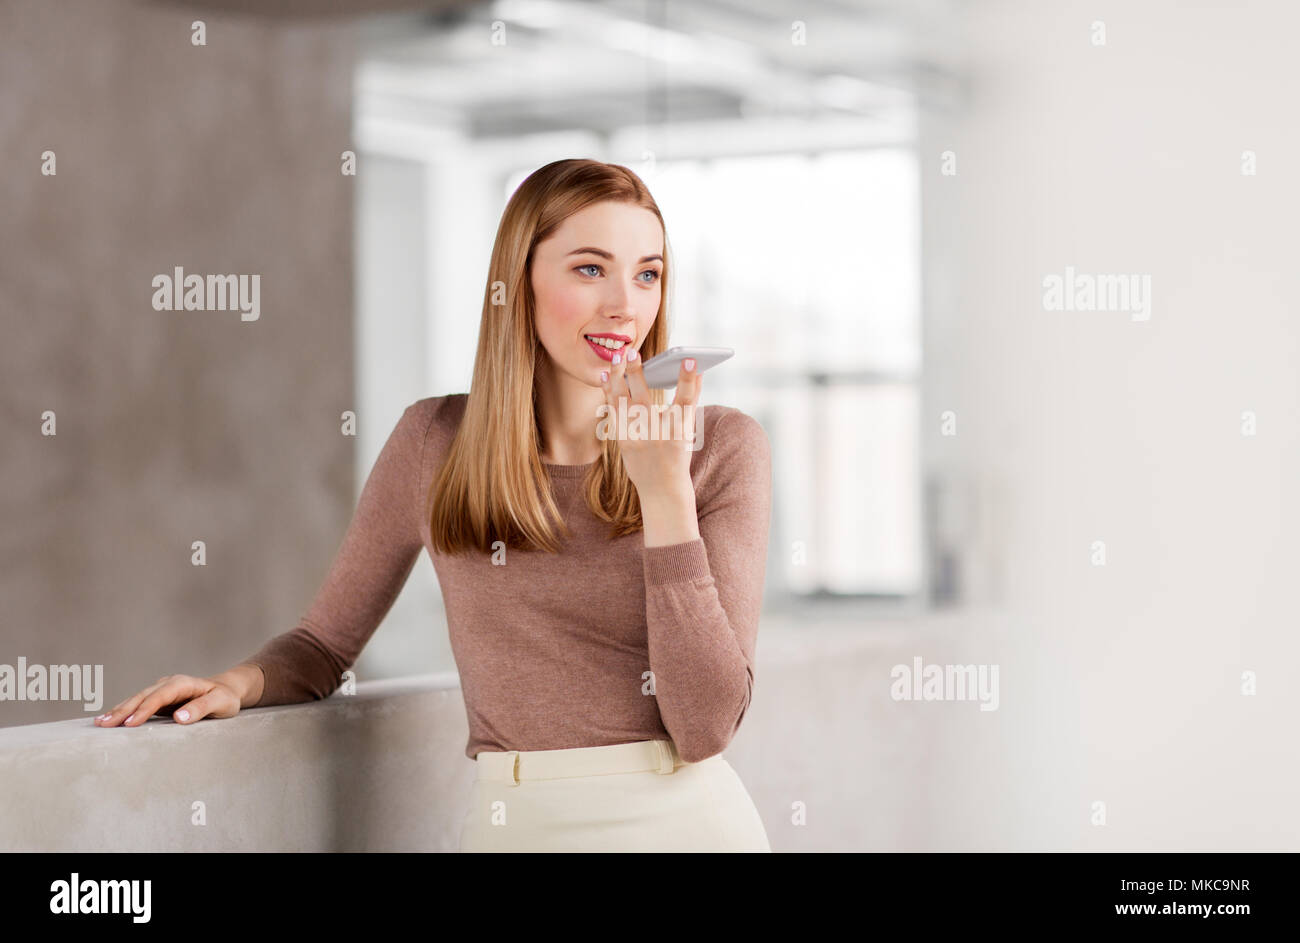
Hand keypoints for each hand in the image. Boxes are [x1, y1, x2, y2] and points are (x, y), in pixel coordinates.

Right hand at [94, 673, 244, 726]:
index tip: (129, 723)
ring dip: (119, 710)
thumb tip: (179, 718)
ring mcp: (162, 690)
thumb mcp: (220, 703)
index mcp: (182, 684)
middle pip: (142, 696)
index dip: (144, 710)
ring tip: (100, 723)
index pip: (159, 697)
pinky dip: (124, 711)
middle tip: (104, 724)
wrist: (226, 690)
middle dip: (123, 710)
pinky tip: (111, 719)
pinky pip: (139, 704)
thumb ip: (201, 709)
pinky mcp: (159, 699)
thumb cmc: (225, 698)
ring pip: (137, 699)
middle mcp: (168, 684)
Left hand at [600, 347, 701, 498]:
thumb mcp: (688, 428)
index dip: (689, 380)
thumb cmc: (677, 453)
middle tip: (631, 351)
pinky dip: (609, 392)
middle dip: (637, 373)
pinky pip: (614, 411)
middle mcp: (657, 435)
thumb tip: (696, 368)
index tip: (690, 359)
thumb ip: (691, 398)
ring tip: (616, 357)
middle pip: (644, 399)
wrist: (662, 488)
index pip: (685, 401)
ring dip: (617, 378)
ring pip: (623, 403)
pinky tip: (607, 375)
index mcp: (679, 431)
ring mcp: (636, 439)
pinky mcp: (622, 441)